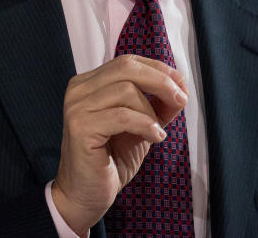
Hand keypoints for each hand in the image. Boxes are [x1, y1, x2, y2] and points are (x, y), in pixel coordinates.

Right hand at [50, 54, 187, 234]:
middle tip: (181, 99)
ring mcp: (77, 107)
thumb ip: (157, 106)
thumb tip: (181, 87)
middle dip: (160, 80)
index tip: (180, 84)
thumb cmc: (110, 161)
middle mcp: (79, 89)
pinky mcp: (80, 127)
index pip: (127, 62)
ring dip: (151, 111)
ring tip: (156, 132)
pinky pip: (122, 116)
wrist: (84, 196)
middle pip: (126, 67)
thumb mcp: (140, 127)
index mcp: (89, 84)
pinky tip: (154, 138)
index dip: (157, 68)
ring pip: (126, 90)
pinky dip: (145, 124)